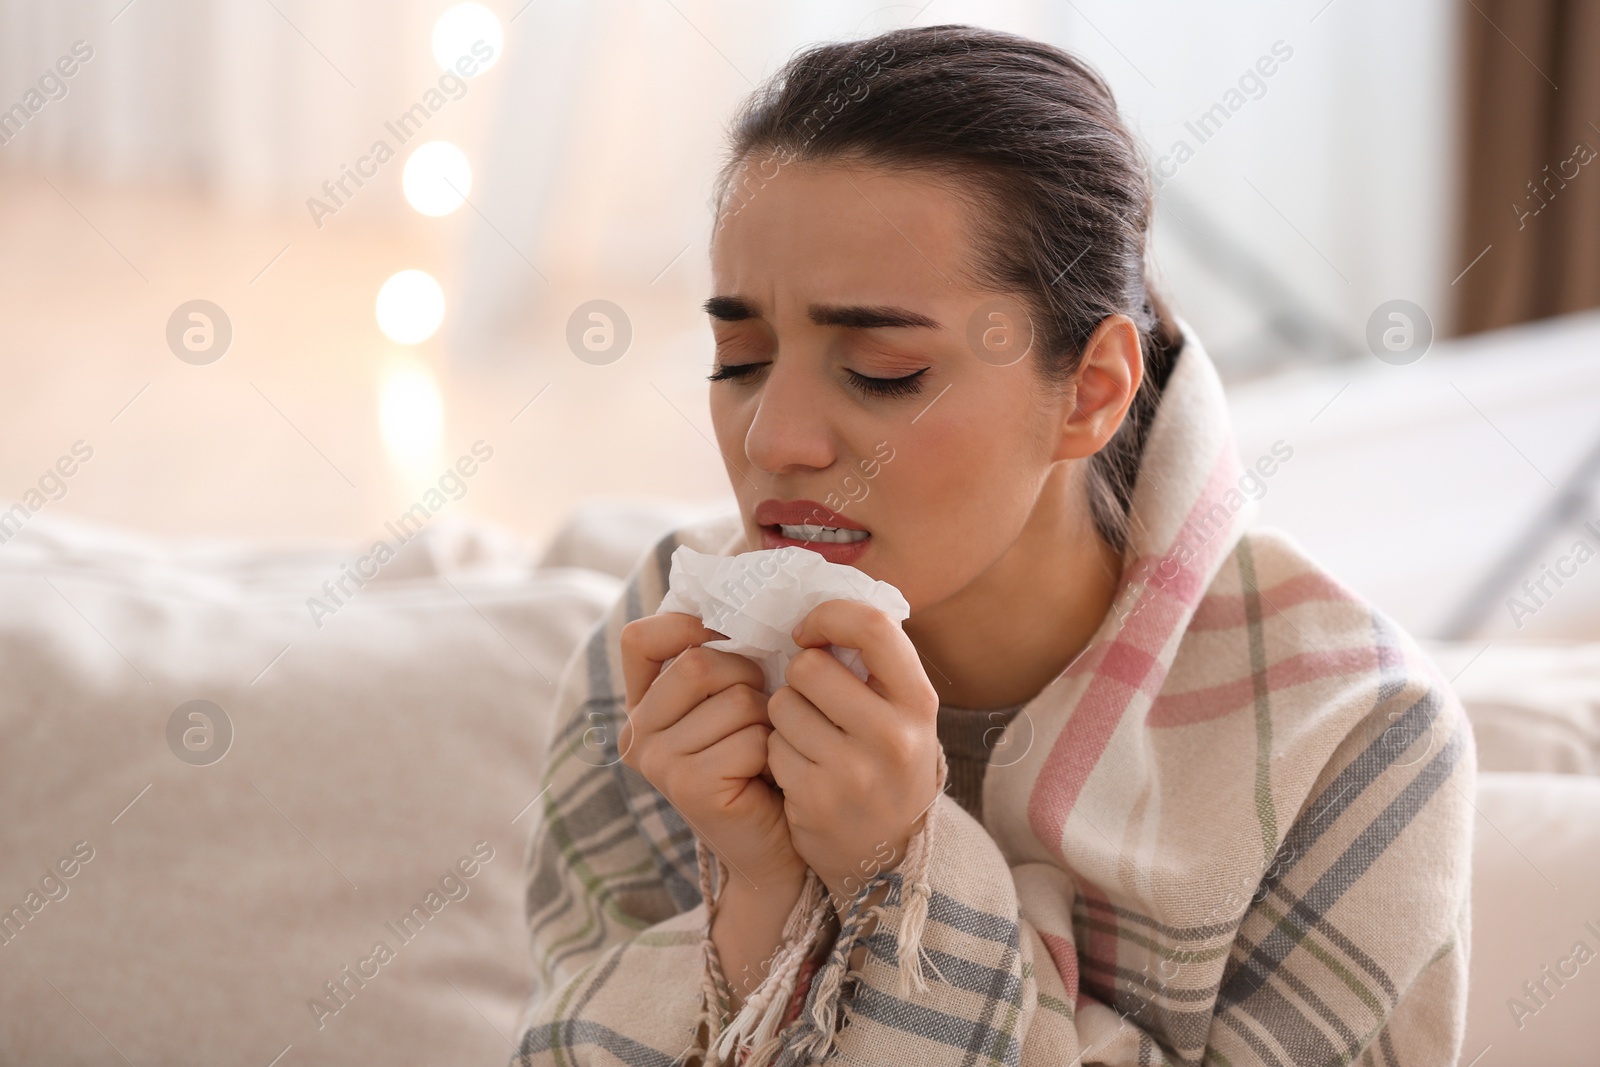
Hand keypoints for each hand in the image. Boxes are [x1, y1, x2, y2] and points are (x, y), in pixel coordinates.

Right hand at [617, 612, 806, 889]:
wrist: (774, 851)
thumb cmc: (762, 766)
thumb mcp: (735, 703)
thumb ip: (722, 660)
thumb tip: (745, 599)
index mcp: (642, 707)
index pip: (639, 638)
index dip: (683, 625)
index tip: (725, 636)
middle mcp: (637, 733)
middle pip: (697, 663)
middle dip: (747, 677)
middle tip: (762, 713)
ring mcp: (656, 762)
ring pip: (734, 699)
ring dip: (768, 720)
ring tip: (765, 750)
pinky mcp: (688, 787)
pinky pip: (749, 738)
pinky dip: (773, 751)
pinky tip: (767, 776)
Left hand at [765, 600, 940, 908]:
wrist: (891, 859)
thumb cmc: (888, 768)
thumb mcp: (903, 715)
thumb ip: (874, 666)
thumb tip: (818, 608)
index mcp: (918, 701)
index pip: (871, 626)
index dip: (829, 617)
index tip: (809, 632)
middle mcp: (892, 735)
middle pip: (810, 666)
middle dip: (798, 677)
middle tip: (811, 699)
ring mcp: (853, 771)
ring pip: (782, 706)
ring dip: (784, 717)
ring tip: (809, 739)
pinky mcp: (816, 799)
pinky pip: (772, 748)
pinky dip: (778, 754)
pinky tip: (801, 772)